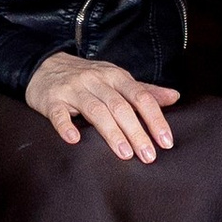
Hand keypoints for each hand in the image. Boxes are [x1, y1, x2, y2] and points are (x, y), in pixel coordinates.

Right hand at [25, 51, 178, 161]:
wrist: (45, 65)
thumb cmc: (88, 77)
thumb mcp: (116, 79)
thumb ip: (144, 90)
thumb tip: (175, 97)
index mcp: (116, 76)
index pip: (141, 97)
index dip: (155, 119)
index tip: (166, 141)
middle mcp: (97, 80)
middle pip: (120, 106)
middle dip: (137, 132)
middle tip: (148, 156)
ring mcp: (74, 89)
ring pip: (96, 110)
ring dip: (111, 132)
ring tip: (125, 154)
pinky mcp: (52, 100)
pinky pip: (59, 113)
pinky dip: (66, 126)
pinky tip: (74, 140)